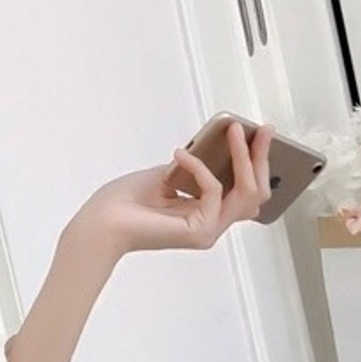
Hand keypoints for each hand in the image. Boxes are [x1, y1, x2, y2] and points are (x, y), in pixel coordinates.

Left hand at [68, 119, 273, 259]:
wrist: (99, 222)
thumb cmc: (123, 202)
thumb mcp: (166, 174)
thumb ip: (194, 166)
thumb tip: (219, 143)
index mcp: (204, 214)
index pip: (244, 191)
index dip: (257, 163)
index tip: (259, 134)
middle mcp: (210, 226)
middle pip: (255, 194)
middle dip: (261, 158)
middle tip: (261, 130)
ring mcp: (207, 231)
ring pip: (246, 193)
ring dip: (243, 158)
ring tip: (233, 131)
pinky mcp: (198, 231)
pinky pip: (213, 191)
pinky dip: (199, 168)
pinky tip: (180, 155)